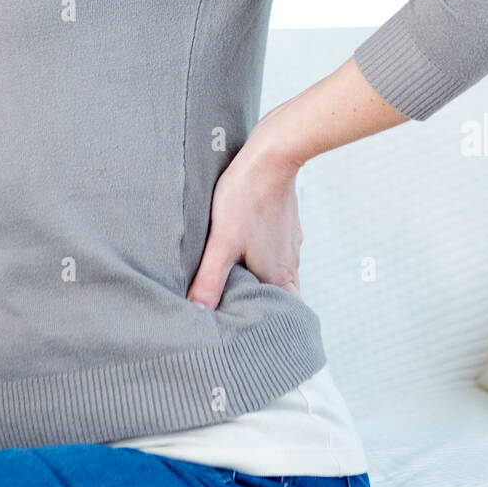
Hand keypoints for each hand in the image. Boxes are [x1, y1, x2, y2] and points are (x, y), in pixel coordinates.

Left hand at [185, 139, 302, 311]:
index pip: (283, 316)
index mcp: (278, 276)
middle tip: (233, 308)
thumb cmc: (246, 197)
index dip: (269, 326)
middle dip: (258, 304)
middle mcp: (289, 263)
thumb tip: (197, 313)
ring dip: (257, 278)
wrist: (271, 155)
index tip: (250, 331)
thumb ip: (209, 280)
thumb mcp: (221, 241)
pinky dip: (260, 256)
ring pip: (275, 272)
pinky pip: (275, 251)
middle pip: (279, 296)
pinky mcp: (285, 225)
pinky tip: (242, 246)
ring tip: (231, 278)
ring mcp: (289, 243)